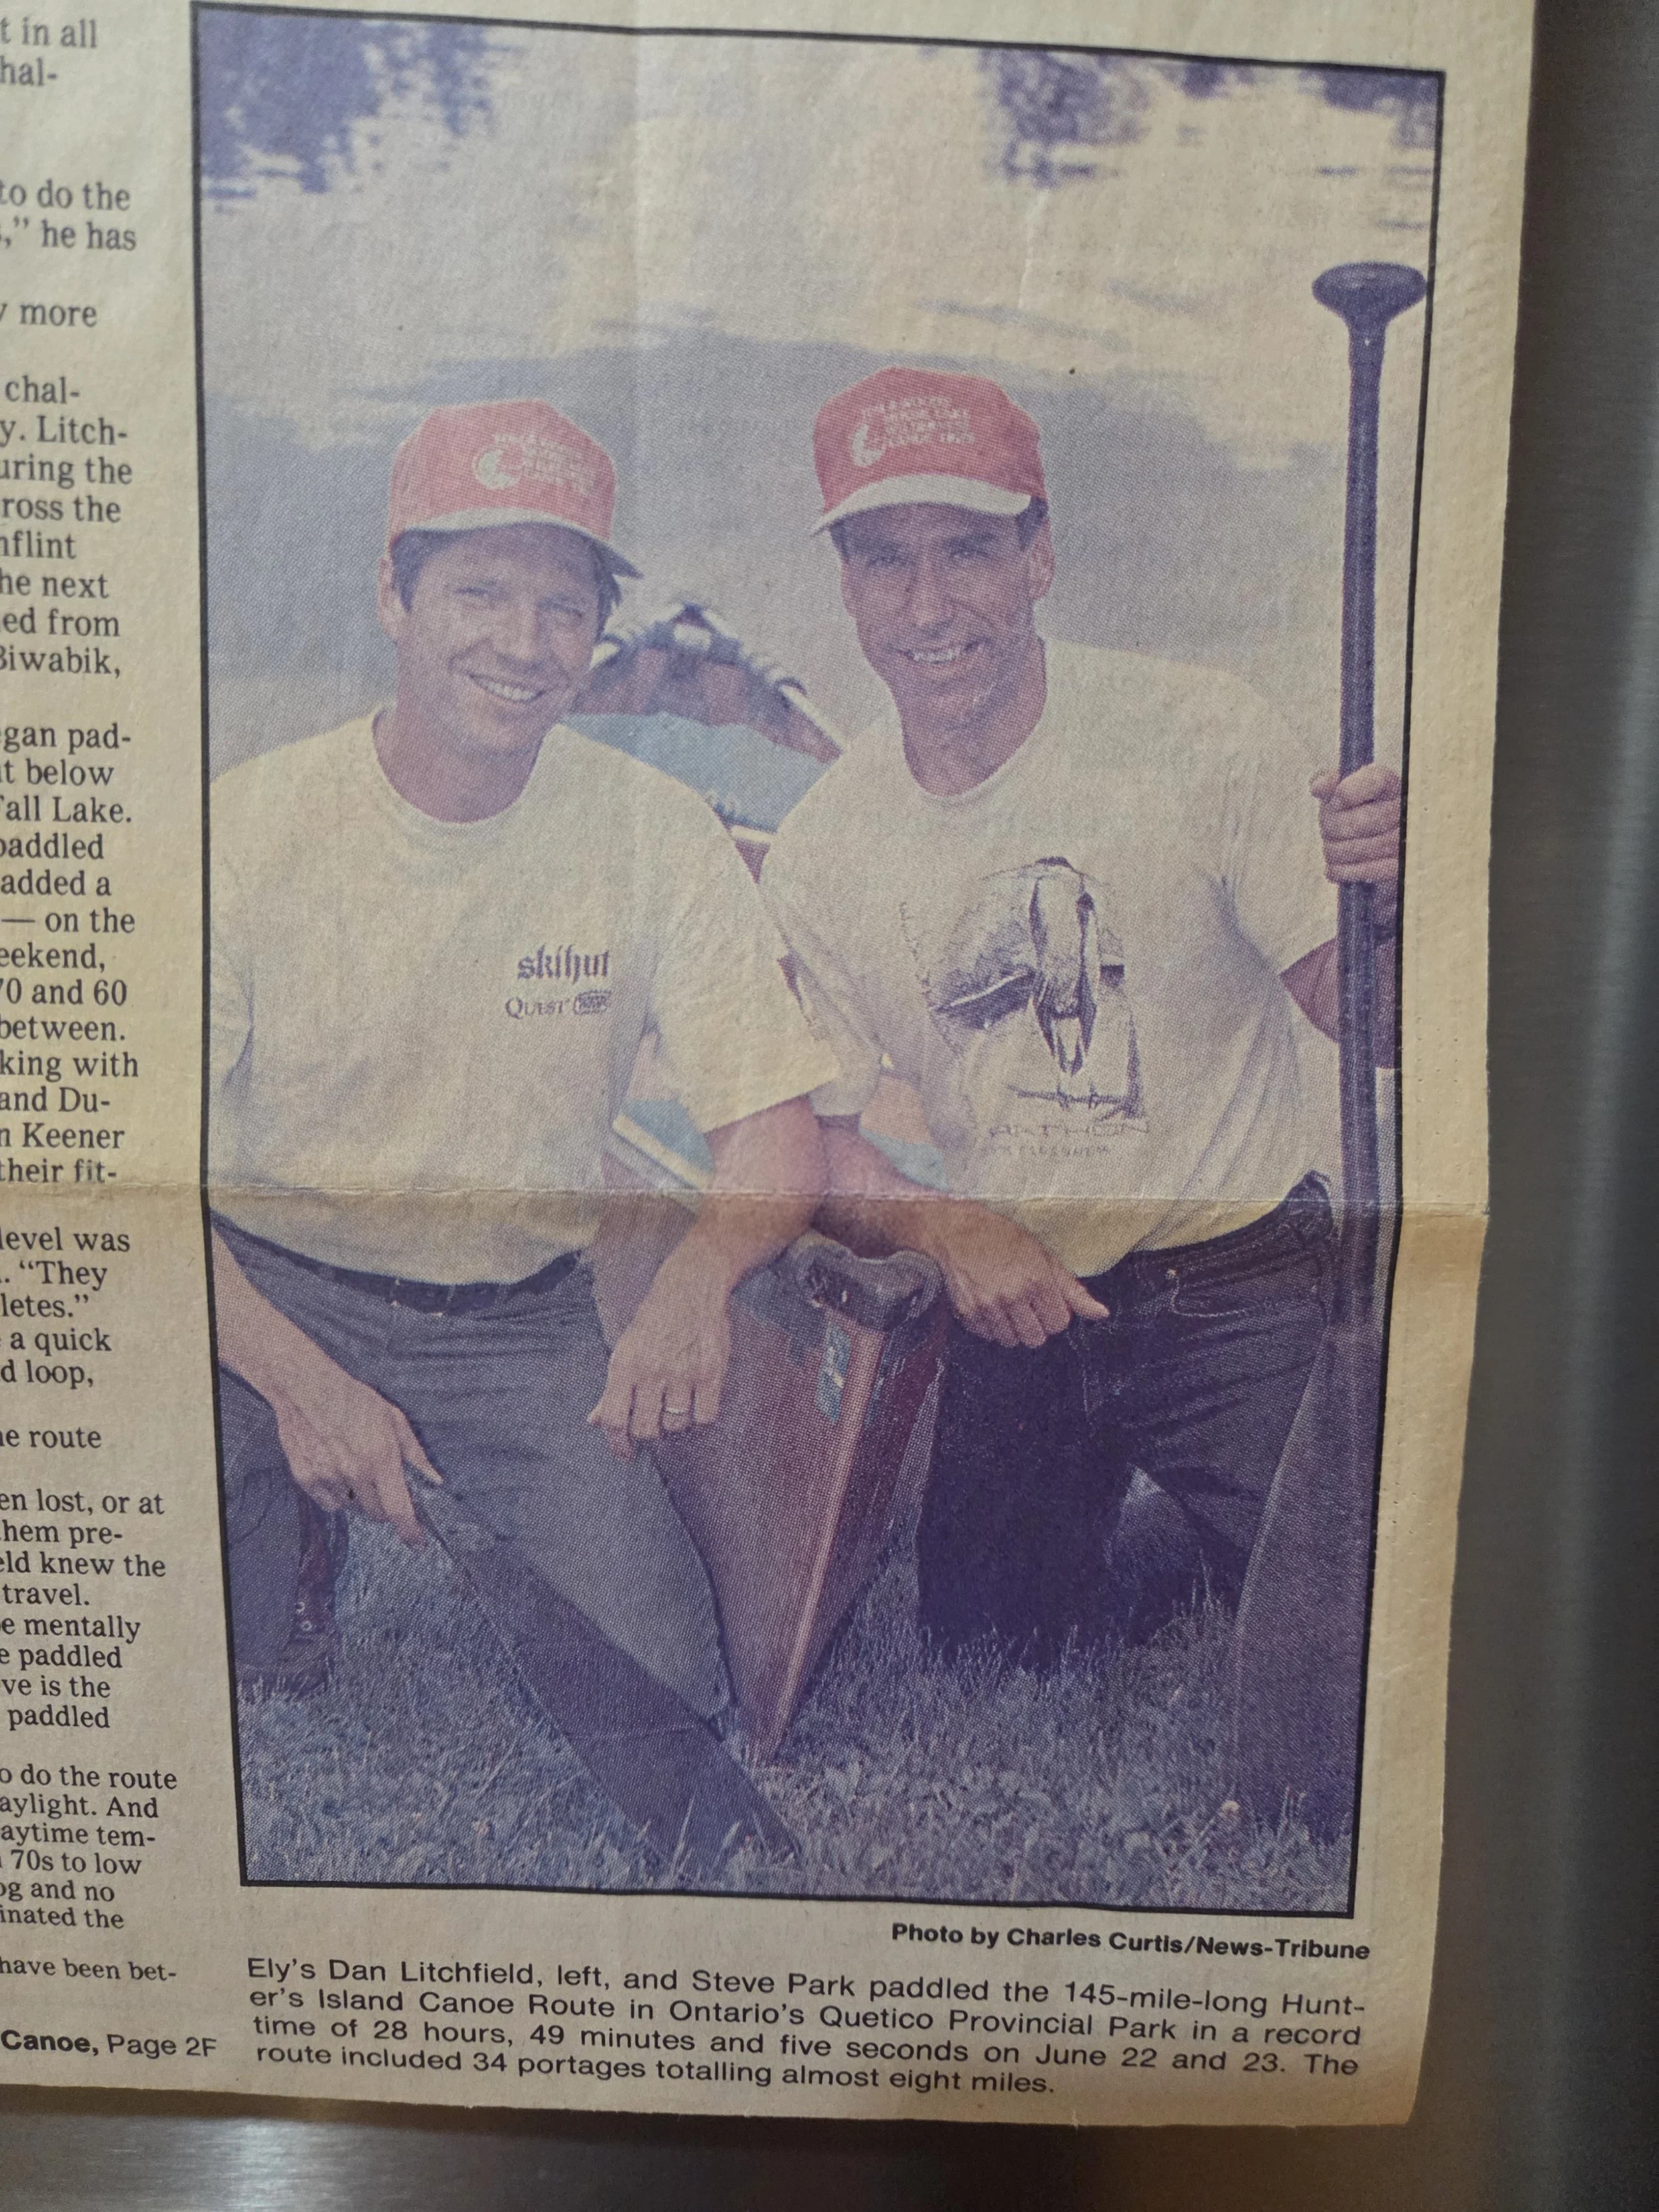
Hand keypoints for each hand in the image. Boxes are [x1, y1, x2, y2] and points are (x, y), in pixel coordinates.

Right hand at [266, 1349, 439, 1546]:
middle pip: (377, 1513)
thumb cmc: (355, 1401)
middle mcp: (356, 1473)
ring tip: (353, 1466)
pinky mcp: (306, 1478)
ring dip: (358, 1497)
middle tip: (380, 1482)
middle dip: (385, 1505)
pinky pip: (328, 1502)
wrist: (308, 1388)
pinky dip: (335, 1494)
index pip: (400, 1510)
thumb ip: (415, 1454)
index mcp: (381, 1459)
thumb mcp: (394, 1420)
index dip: (411, 1532)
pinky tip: (334, 1469)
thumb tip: (435, 1480)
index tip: (417, 1544)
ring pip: (352, 1507)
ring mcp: (329, 1477)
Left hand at [588, 1265, 732, 1460]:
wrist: (690, 1288)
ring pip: (676, 1426)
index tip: (626, 1456)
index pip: (613, 1419)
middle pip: (645, 1429)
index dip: (617, 1445)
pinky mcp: (710, 1372)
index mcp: (624, 1365)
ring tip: (678, 1406)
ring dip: (676, 1424)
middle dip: (649, 1433)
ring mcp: (682, 1372)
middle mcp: (651, 1371)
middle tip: (656, 1423)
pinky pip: (705, 1416)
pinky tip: (698, 1402)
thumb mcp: (625, 1351)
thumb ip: (610, 1390)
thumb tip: (592, 1422)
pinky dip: (701, 1416)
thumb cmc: (654, 1322)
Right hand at [916, 1202, 1108, 1349]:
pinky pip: (987, 1336)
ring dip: (1012, 1328)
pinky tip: (988, 1305)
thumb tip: (1101, 1314)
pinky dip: (990, 1326)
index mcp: (1037, 1280)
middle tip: (1025, 1304)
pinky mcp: (967, 1312)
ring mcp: (988, 1306)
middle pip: (1036, 1338)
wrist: (956, 1231)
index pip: (1059, 1323)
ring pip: (1011, 1341)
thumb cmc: (1003, 1238)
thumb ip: (1072, 1290)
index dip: (1054, 1313)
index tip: (1044, 1300)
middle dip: (1035, 1325)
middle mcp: (1013, 1296)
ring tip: (1005, 1304)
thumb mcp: (1044, 1256)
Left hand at [1312, 762, 1400, 928]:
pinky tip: (1336, 865)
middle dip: (1330, 826)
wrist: (1377, 843)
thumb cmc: (1355, 811)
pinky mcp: (1395, 870)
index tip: (1336, 799)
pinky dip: (1338, 870)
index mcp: (1390, 785)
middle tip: (1328, 827)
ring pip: (1351, 849)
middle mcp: (1403, 811)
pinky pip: (1355, 871)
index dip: (1348, 792)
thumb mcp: (1342, 790)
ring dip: (1332, 849)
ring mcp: (1402, 842)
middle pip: (1355, 822)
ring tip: (1334, 845)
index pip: (1373, 781)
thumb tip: (1319, 786)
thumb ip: (1330, 782)